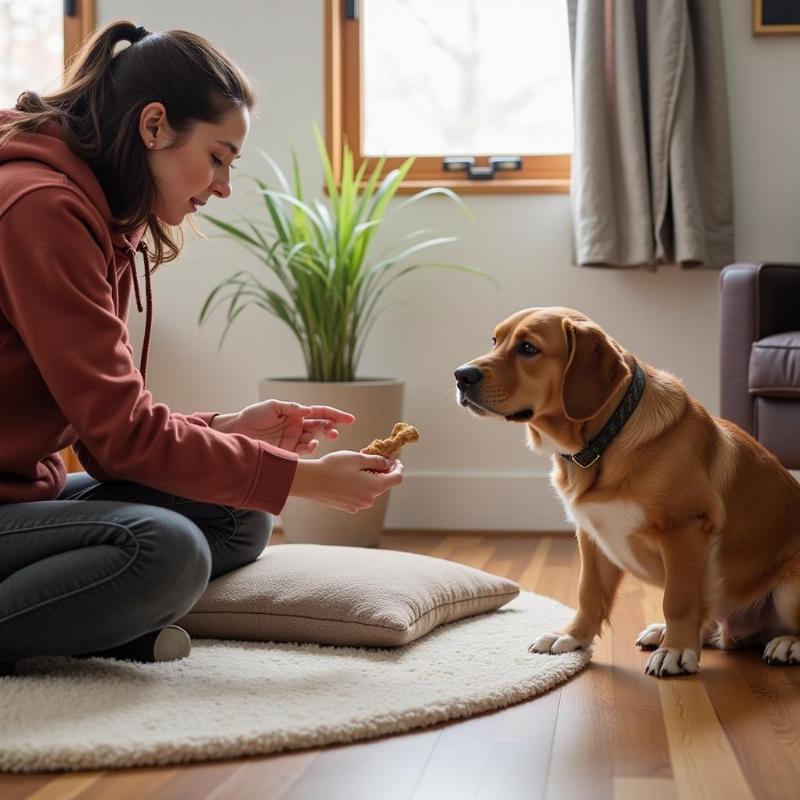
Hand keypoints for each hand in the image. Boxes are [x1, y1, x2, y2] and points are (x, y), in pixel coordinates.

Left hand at [211, 400, 354, 453]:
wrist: (236, 432)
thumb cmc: (252, 416)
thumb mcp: (271, 407)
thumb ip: (290, 408)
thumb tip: (308, 410)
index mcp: (296, 413)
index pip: (320, 413)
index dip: (335, 415)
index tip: (350, 419)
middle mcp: (298, 426)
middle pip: (321, 427)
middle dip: (331, 429)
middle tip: (335, 433)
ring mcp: (294, 440)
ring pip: (314, 440)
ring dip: (320, 440)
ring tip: (321, 440)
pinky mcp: (288, 452)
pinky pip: (303, 452)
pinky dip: (310, 450)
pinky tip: (311, 447)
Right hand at [290, 451, 403, 512]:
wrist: (309, 481)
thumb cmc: (333, 467)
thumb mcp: (358, 458)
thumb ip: (376, 460)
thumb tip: (388, 462)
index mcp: (374, 487)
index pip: (396, 478)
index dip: (398, 467)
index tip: (394, 459)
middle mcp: (369, 500)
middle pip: (383, 484)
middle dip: (381, 470)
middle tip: (370, 457)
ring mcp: (358, 505)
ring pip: (371, 489)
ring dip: (369, 478)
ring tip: (354, 466)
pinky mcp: (348, 507)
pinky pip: (360, 495)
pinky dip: (359, 485)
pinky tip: (346, 477)